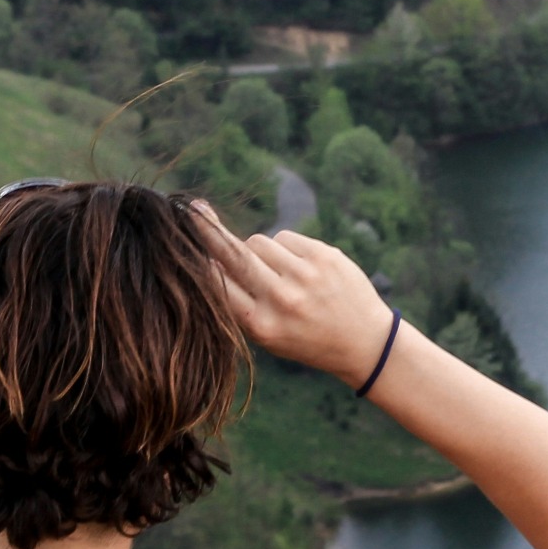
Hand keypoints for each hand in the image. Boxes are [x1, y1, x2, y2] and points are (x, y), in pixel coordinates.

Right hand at [196, 204, 396, 385]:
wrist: (364, 342)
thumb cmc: (306, 338)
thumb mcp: (269, 336)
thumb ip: (241, 304)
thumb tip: (210, 260)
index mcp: (261, 325)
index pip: (219, 284)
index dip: (203, 262)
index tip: (183, 242)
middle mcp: (281, 299)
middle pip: (233, 252)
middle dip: (209, 229)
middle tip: (193, 206)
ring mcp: (304, 275)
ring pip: (259, 242)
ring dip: (259, 252)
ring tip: (278, 274)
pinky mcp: (324, 256)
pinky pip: (284, 238)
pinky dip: (284, 249)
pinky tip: (300, 270)